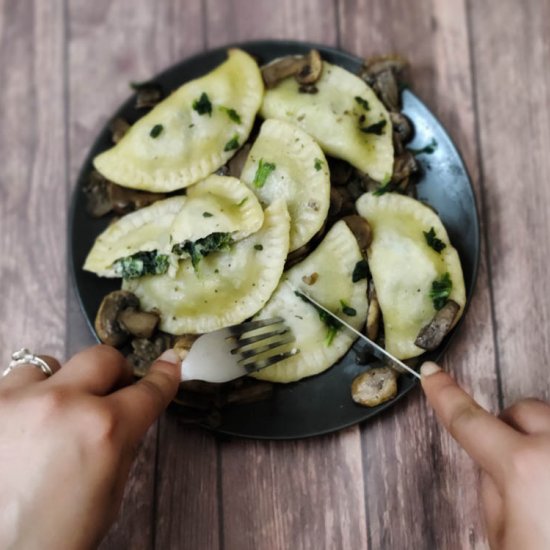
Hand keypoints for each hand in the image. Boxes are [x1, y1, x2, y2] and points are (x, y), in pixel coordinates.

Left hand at [0, 345, 179, 549]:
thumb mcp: (112, 489)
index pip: (147, 390)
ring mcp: (17, 400)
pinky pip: (16, 384)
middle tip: (110, 395)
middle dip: (115, 374)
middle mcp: (63, 403)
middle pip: (103, 358)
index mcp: (105, 430)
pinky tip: (22, 431)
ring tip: (51, 418)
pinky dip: (27, 399)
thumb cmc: (60, 533)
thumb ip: (123, 439)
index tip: (168, 363)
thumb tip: (130, 406)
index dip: (163, 376)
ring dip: (60, 385)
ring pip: (51, 364)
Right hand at [421, 362, 549, 549]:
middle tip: (510, 473)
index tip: (434, 376)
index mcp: (525, 468)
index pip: (471, 420)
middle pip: (523, 410)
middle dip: (510, 429)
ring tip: (548, 492)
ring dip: (545, 445)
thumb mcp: (501, 540)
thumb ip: (492, 492)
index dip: (446, 395)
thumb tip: (494, 467)